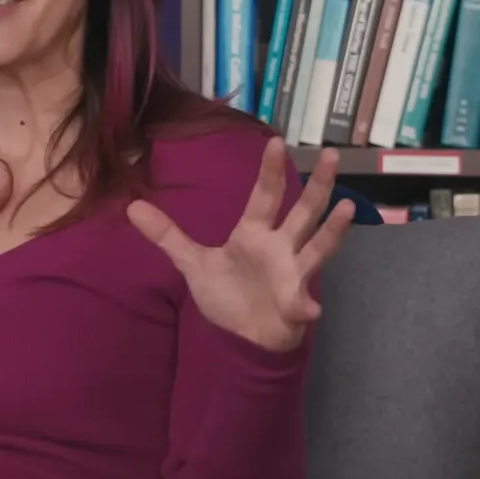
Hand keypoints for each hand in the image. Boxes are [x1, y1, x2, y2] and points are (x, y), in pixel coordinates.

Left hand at [126, 137, 350, 352]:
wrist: (240, 336)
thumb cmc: (226, 295)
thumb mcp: (192, 264)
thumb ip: (167, 236)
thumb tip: (131, 207)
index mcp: (254, 234)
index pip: (264, 196)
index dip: (270, 171)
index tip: (277, 142)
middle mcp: (280, 247)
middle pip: (303, 211)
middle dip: (319, 186)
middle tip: (333, 155)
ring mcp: (293, 274)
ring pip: (318, 247)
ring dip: (333, 230)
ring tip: (348, 208)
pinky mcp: (295, 304)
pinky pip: (302, 305)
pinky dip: (306, 307)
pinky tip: (310, 310)